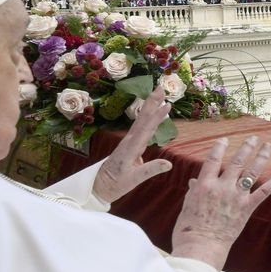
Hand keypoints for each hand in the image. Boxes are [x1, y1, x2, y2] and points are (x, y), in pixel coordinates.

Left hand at [92, 86, 174, 204]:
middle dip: (152, 102)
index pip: (147, 129)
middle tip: (160, 87)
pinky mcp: (130, 142)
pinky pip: (141, 125)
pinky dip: (148, 115)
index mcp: (132, 147)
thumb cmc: (117, 183)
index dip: (158, 117)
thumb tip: (169, 164)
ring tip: (158, 93)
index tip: (167, 105)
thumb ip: (151, 170)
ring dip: (150, 105)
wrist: (100, 184)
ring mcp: (129, 140)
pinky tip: (152, 111)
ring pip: (141, 119)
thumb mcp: (134, 179)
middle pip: (143, 117)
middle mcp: (130, 140)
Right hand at [171, 133, 270, 269]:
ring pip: (251, 172)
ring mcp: (236, 197)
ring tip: (267, 146)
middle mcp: (222, 187)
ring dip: (261, 157)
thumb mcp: (187, 206)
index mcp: (204, 185)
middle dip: (246, 148)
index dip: (219, 147)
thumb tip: (195, 181)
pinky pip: (263, 192)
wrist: (201, 246)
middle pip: (236, 162)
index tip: (224, 139)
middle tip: (253, 138)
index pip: (213, 160)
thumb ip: (194, 191)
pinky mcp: (247, 208)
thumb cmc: (188, 229)